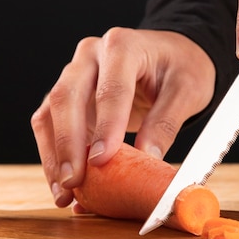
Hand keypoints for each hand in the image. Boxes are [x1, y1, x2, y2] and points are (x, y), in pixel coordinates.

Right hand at [31, 28, 215, 207]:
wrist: (175, 55)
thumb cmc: (183, 68)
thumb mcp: (188, 90)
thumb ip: (166, 122)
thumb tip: (147, 158)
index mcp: (123, 46)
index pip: (111, 89)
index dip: (105, 126)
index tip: (102, 160)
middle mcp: (91, 55)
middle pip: (67, 98)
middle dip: (68, 145)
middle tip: (75, 182)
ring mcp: (75, 73)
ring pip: (50, 112)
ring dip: (54, 155)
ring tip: (64, 192)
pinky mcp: (69, 95)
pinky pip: (51, 124)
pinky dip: (54, 154)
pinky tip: (63, 183)